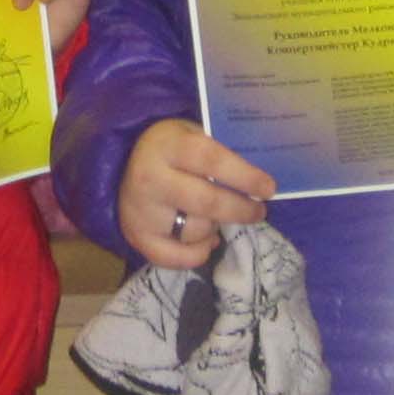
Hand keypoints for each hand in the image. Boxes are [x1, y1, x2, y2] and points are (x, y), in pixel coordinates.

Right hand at [117, 117, 276, 268]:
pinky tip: (207, 241)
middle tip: (259, 212)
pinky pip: (177, 258)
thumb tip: (260, 183)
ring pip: (196, 230)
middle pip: (207, 202)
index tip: (269, 189)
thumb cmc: (172, 149)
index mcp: (168, 146)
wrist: (124, 164)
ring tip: (219, 219)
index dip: (245, 177)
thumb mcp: (192, 136)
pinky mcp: (137, 237)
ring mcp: (141, 211)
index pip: (212, 161)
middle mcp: (150, 179)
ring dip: (216, 228)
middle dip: (241, 210)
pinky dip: (199, 253)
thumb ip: (221, 155)